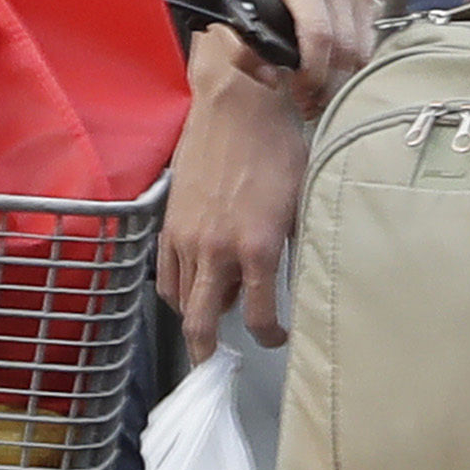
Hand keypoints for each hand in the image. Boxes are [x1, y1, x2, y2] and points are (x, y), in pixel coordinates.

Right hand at [157, 48, 308, 355]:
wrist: (236, 106)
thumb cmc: (278, 147)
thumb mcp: (303, 201)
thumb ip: (299, 247)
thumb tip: (302, 281)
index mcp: (258, 247)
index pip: (258, 316)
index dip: (270, 337)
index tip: (277, 337)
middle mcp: (218, 250)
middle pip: (202, 324)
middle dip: (209, 352)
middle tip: (217, 363)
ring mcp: (187, 238)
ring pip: (180, 302)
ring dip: (196, 317)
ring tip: (213, 318)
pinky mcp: (169, 224)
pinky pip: (166, 274)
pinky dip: (178, 290)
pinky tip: (195, 286)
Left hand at [242, 0, 375, 106]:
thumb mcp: (244, 12)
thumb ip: (248, 52)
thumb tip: (272, 81)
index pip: (320, 34)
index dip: (313, 71)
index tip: (302, 90)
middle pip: (345, 48)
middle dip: (329, 84)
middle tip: (310, 101)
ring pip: (363, 51)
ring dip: (344, 79)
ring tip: (322, 91)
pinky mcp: (370, 1)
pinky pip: (371, 43)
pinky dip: (356, 64)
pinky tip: (337, 71)